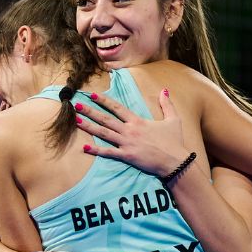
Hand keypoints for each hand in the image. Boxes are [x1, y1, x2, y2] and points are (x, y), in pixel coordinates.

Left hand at [75, 90, 189, 176]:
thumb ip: (167, 104)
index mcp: (138, 121)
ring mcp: (126, 143)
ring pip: (104, 133)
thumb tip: (164, 90)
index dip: (104, 101)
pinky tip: (85, 148)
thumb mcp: (173, 120)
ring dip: (89, 127)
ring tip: (76, 121)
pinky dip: (96, 151)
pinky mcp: (127, 156)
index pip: (117, 107)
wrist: (175, 161)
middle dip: (90, 111)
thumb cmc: (174, 141)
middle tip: (76, 105)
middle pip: (106, 119)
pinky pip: (108, 153)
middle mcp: (129, 130)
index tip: (92, 95)